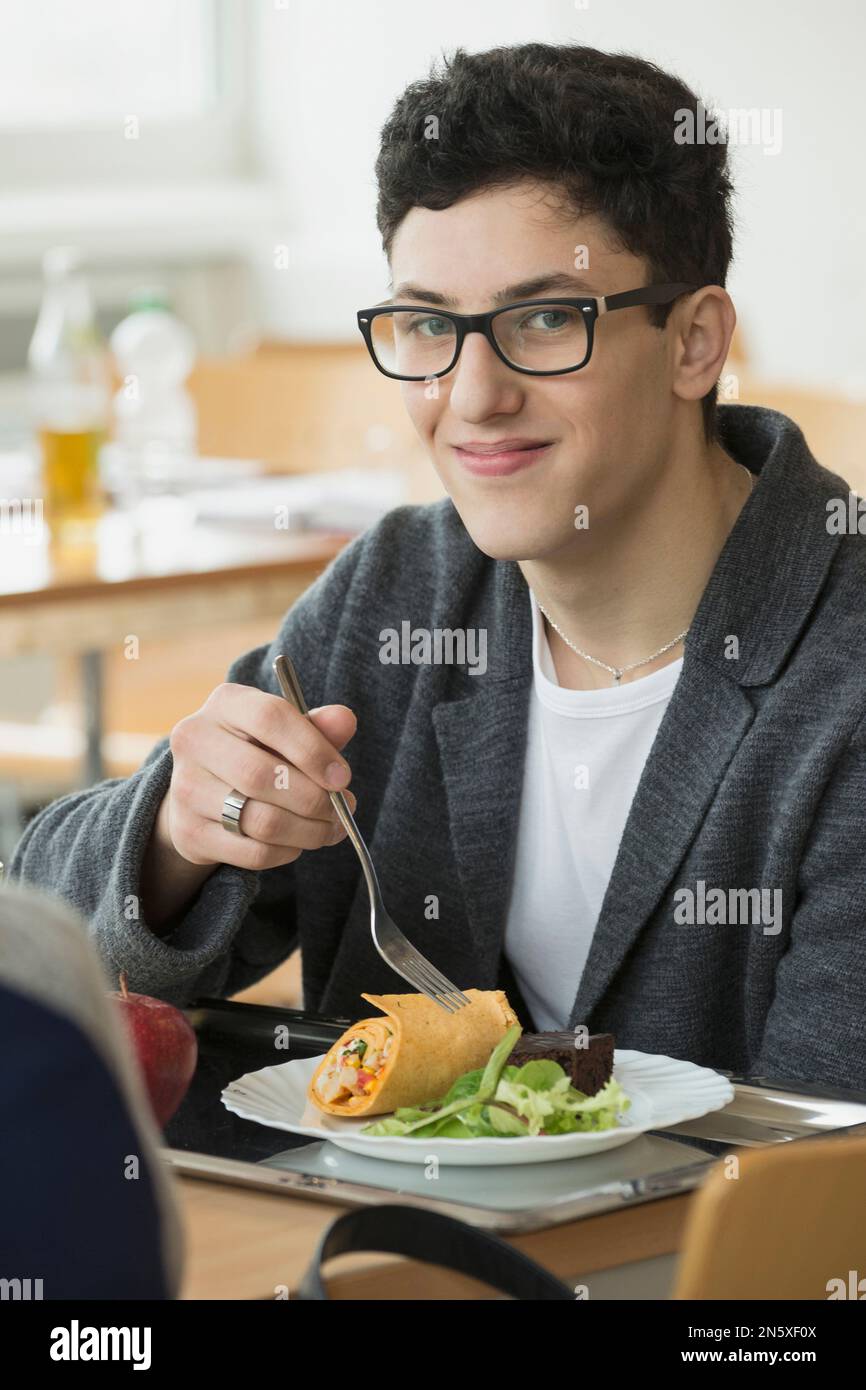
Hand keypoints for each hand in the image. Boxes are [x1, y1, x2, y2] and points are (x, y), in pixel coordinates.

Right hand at [163, 681, 356, 870]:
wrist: (205, 789)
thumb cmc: (258, 751)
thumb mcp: (287, 732)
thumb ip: (318, 727)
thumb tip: (344, 720)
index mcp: (225, 703)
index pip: (270, 719)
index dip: (313, 750)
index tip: (342, 777)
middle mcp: (195, 740)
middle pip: (261, 775)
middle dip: (314, 798)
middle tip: (341, 808)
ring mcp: (186, 788)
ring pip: (261, 821)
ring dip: (308, 831)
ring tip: (329, 828)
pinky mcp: (189, 833)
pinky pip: (253, 853)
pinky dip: (287, 851)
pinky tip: (298, 842)